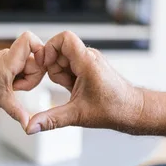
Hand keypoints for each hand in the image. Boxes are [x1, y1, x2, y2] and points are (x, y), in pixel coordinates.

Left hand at [0, 32, 45, 128]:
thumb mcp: (0, 102)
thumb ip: (18, 111)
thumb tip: (29, 123)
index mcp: (9, 59)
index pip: (29, 39)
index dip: (41, 49)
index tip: (40, 66)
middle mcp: (9, 57)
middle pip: (36, 60)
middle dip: (32, 78)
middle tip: (16, 88)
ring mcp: (7, 63)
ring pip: (30, 69)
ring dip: (25, 81)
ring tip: (10, 89)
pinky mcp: (5, 69)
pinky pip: (21, 73)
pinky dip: (19, 82)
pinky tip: (10, 89)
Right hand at [26, 31, 142, 134]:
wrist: (133, 111)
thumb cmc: (113, 109)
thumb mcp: (78, 115)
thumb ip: (52, 120)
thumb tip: (31, 127)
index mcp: (87, 61)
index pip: (64, 38)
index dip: (49, 48)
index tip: (45, 65)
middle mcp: (89, 57)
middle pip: (59, 51)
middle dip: (53, 68)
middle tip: (62, 86)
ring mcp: (90, 62)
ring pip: (63, 60)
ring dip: (60, 75)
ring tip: (71, 90)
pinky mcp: (90, 68)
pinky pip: (70, 67)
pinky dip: (67, 78)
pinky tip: (74, 91)